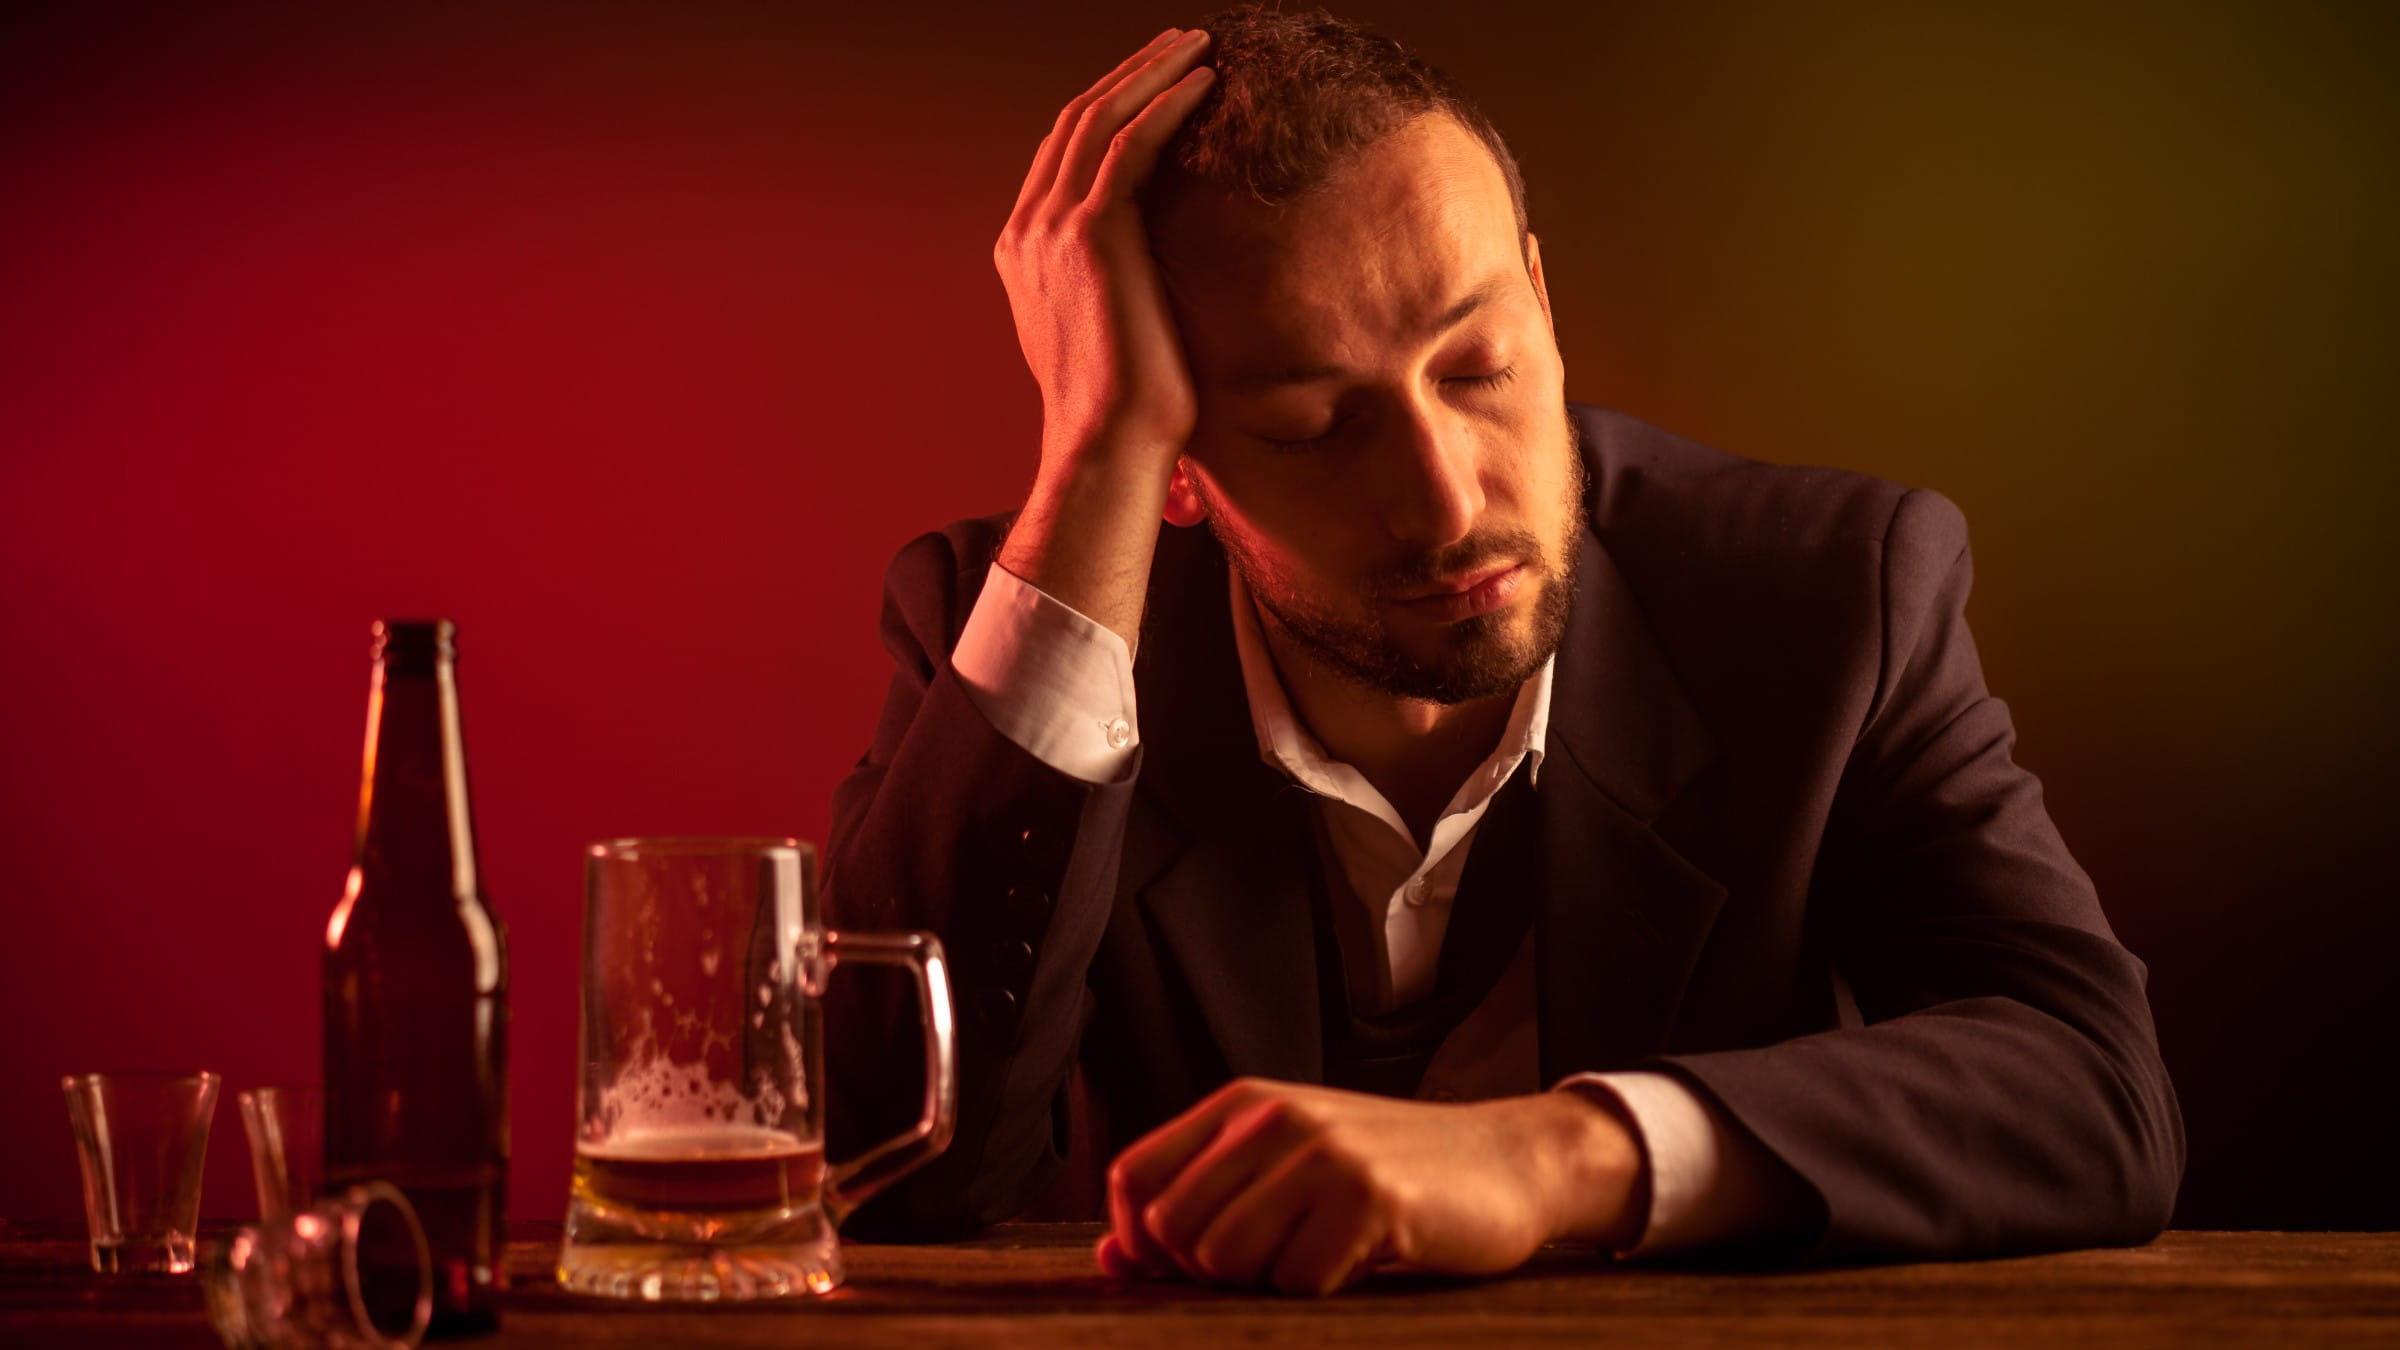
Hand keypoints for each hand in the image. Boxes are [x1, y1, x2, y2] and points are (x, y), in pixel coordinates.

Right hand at [992, 27, 1217, 648]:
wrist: (1107, 446)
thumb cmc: (1124, 410)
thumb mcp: (1104, 333)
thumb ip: (1106, 287)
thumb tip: (1145, 274)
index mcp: (1023, 249)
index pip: (1062, 151)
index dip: (1108, 104)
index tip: (1156, 79)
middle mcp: (1028, 229)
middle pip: (1075, 120)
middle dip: (1129, 72)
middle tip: (1181, 41)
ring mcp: (1053, 228)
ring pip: (1100, 119)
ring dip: (1151, 72)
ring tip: (1198, 46)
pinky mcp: (1093, 235)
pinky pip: (1130, 146)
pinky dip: (1167, 105)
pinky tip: (1205, 85)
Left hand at [1096, 1079, 1647, 1295]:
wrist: (1511, 1163)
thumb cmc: (1393, 1174)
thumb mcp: (1288, 1169)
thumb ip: (1203, 1201)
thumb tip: (1113, 1256)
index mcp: (1244, 1104)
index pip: (1132, 1177)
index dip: (1140, 1240)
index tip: (1185, 1267)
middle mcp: (1274, 1117)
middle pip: (1172, 1231)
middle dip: (1211, 1272)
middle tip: (1279, 1261)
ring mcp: (1322, 1153)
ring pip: (1225, 1261)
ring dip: (1269, 1282)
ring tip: (1322, 1254)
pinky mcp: (1369, 1196)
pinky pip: (1298, 1281)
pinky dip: (1324, 1289)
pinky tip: (1362, 1258)